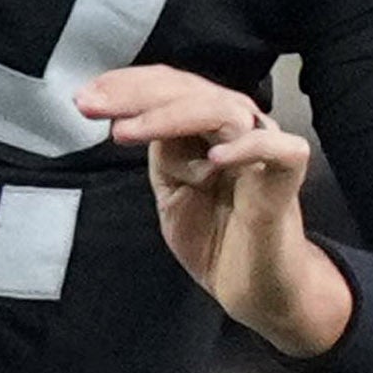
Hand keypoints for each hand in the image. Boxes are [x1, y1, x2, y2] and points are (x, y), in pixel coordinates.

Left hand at [81, 61, 345, 353]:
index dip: (126, 86)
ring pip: (221, 111)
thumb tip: (128, 117)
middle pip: (190, 91)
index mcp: (210, 123)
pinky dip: (245, 147)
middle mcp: (239, 124)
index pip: (170, 88)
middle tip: (90, 105)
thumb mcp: (171, 187)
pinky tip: (211, 160)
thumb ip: (160, 150)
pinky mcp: (288, 175)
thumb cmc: (215, 235)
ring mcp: (264, 147)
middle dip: (135, 94)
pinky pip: (275, 149)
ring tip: (124, 132)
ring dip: (168, 117)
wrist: (252, 286)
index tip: (85, 97)